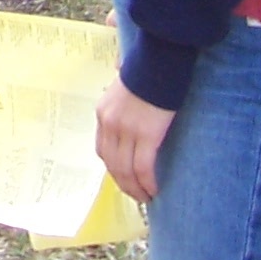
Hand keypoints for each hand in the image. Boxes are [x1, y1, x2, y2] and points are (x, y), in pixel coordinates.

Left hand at [96, 79, 174, 201]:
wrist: (158, 62)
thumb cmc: (146, 74)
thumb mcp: (123, 90)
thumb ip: (122, 106)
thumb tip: (130, 113)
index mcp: (103, 113)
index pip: (102, 149)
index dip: (113, 167)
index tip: (124, 178)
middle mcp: (110, 124)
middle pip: (112, 164)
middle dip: (124, 184)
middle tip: (136, 195)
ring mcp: (127, 130)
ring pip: (126, 170)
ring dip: (136, 188)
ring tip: (146, 197)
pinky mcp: (147, 134)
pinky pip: (143, 167)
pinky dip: (148, 183)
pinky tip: (154, 190)